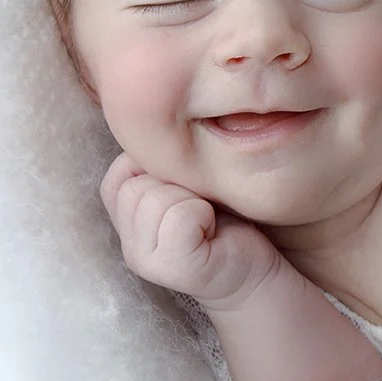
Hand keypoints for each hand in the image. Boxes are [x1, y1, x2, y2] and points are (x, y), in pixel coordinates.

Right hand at [99, 152, 282, 305]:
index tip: (190, 189)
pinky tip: (213, 231)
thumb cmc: (227, 219)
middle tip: (204, 207)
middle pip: (136, 179)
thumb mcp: (189, 182)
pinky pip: (179, 216)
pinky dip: (202, 216)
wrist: (259, 271)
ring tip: (208, 219)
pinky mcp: (169, 268)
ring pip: (156, 196)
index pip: (122, 165)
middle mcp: (126, 242)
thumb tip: (147, 108)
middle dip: (178, 183)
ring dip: (192, 200)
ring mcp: (142, 259)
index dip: (162, 167)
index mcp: (126, 217)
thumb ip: (161, 160)